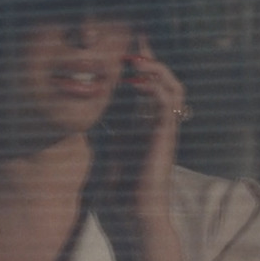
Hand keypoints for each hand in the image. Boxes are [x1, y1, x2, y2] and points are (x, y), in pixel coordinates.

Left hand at [120, 34, 185, 221]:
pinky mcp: (165, 137)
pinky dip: (153, 88)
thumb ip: (104, 133)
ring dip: (155, 69)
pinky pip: (166, 104)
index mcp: (144, 127)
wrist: (133, 217)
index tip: (125, 47)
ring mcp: (164, 130)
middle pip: (164, 80)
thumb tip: (86, 116)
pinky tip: (135, 81)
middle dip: (151, 59)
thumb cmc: (120, 193)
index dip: (139, 66)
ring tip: (136, 60)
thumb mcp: (106, 153)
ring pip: (173, 87)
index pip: (146, 87)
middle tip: (134, 43)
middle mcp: (157, 125)